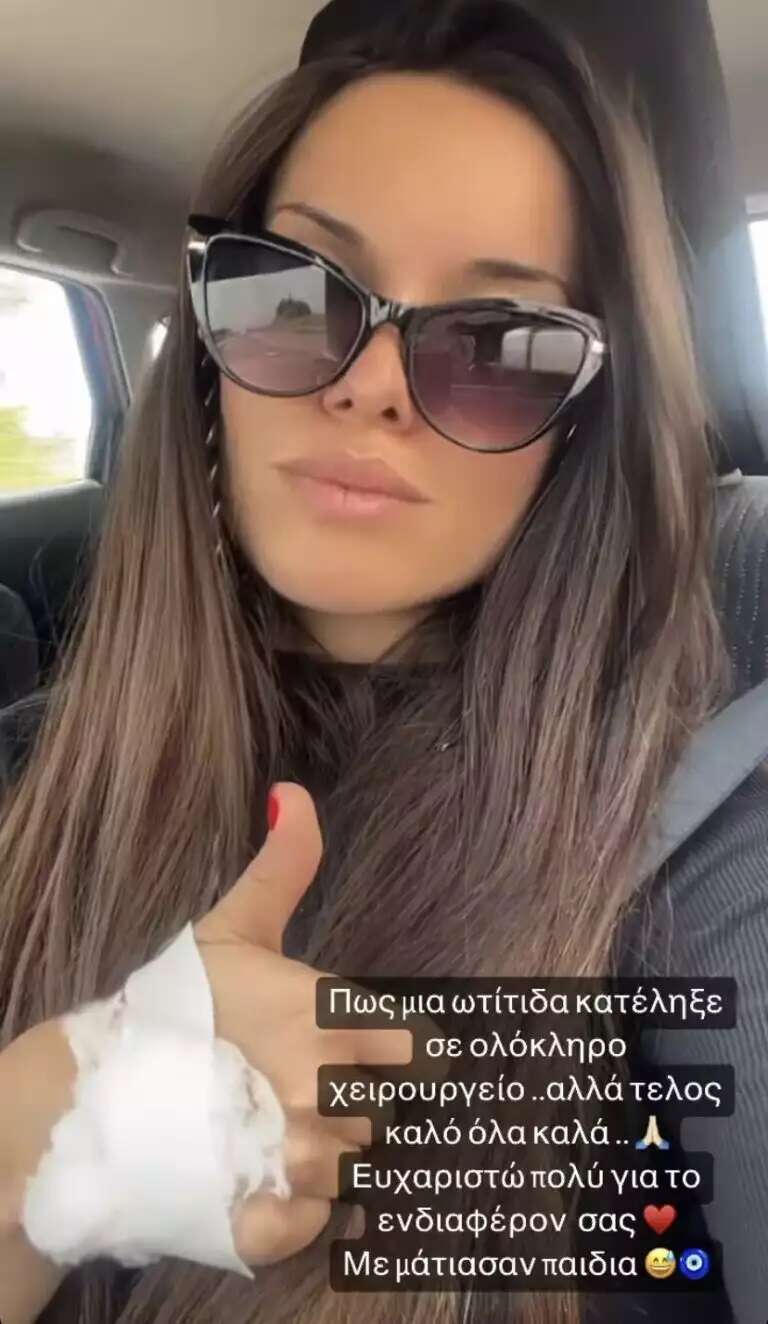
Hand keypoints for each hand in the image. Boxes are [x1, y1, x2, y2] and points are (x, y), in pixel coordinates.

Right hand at [193, 782, 412, 1266]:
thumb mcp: (233, 927)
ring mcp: (294, 1160)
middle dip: (359, 1104)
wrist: (95, 1087)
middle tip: (307, 1090)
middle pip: (388, 1114)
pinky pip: (316, 1226)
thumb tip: (294, 792)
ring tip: (278, 1131)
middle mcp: (324, 1092)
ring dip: (327, 1156)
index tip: (379, 1053)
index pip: (422, 1049)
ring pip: (352, 1170)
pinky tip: (268, 1182)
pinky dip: (299, 1213)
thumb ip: (282, 864)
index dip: (407, 1053)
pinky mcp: (262, 1221)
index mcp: (326, 1018)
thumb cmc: (175, 1003)